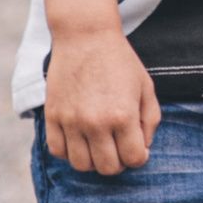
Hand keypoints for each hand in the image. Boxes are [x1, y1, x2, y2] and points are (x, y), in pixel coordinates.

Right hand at [43, 18, 160, 172]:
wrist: (86, 35)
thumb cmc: (119, 60)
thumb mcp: (145, 86)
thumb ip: (150, 120)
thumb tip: (143, 149)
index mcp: (123, 114)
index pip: (134, 159)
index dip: (139, 157)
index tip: (137, 148)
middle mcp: (96, 122)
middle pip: (108, 168)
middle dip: (118, 162)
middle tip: (119, 147)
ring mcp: (72, 121)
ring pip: (81, 165)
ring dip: (93, 160)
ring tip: (99, 144)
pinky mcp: (53, 116)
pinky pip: (58, 151)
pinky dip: (69, 151)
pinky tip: (79, 138)